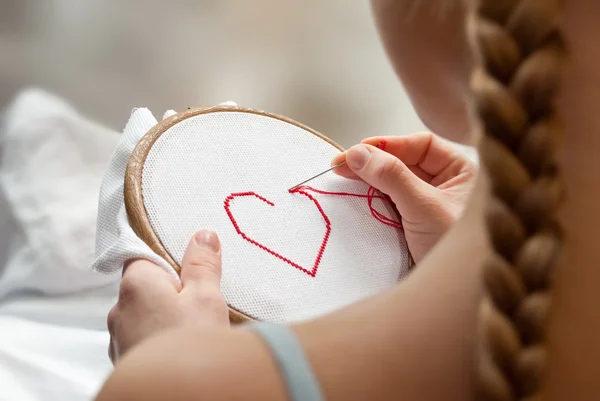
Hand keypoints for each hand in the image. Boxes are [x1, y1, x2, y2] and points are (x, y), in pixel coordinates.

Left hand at [107, 230, 229, 362]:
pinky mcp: (125, 359)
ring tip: (193, 327)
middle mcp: (119, 309)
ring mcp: (119, 338)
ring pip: (144, 314)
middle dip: (171, 289)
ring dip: (164, 315)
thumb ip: (202, 264)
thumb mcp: (207, 297)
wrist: (176, 394)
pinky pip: (142, 337)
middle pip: (145, 286)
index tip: (190, 266)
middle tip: (200, 299)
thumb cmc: (189, 344)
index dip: (168, 258)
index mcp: (135, 285)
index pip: (144, 255)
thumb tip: (202, 236)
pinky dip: (158, 337)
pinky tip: (181, 345)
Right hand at [332, 132, 476, 262]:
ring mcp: (427, 206)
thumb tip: (358, 153)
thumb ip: (391, 176)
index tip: (357, 152)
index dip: (388, 145)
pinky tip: (356, 201)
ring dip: (369, 182)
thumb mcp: (424, 206)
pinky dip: (371, 202)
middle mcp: (445, 185)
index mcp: (460, 172)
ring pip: (392, 184)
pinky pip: (388, 206)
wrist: (458, 294)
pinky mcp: (412, 226)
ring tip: (344, 181)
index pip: (420, 145)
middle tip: (341, 166)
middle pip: (403, 162)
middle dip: (373, 163)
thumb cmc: (456, 248)